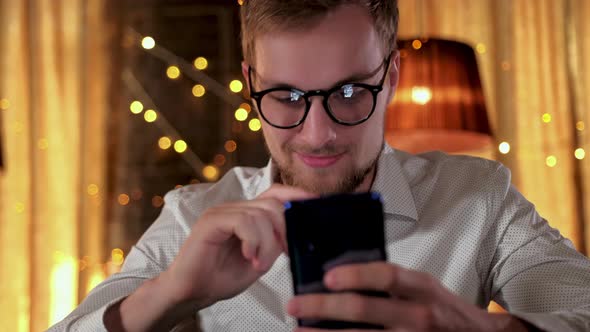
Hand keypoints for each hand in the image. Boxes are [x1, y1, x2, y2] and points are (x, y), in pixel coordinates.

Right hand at [160, 184, 316, 308]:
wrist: (191, 291)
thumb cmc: (222, 277)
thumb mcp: (260, 259)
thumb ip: (275, 243)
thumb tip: (299, 232)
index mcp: (246, 214)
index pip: (276, 192)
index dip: (297, 194)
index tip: (317, 203)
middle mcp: (234, 207)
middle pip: (273, 203)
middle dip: (285, 229)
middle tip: (282, 254)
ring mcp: (221, 212)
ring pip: (260, 214)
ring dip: (268, 243)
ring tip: (260, 263)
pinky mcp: (210, 221)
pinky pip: (243, 221)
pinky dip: (253, 241)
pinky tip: (249, 257)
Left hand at [287, 262, 529, 331]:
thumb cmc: (442, 309)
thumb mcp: (423, 288)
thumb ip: (392, 282)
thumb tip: (343, 274)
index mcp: (421, 287)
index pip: (387, 275)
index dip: (356, 274)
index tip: (327, 276)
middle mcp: (418, 315)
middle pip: (365, 309)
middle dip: (324, 307)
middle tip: (295, 304)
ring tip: (300, 330)